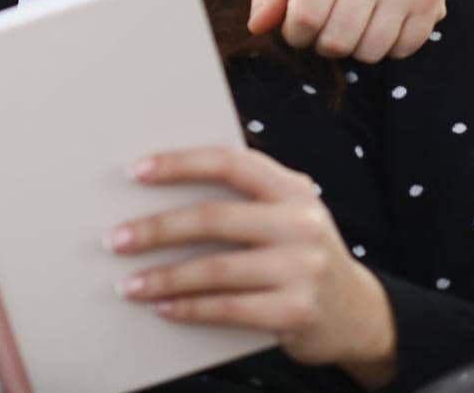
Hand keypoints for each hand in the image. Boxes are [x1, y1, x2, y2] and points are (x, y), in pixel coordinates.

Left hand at [109, 147, 395, 381]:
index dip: (179, 163)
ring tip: (128, 283)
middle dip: (156, 229)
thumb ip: (241, 198)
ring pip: (215, 269)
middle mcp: (301, 222)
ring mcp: (303, 268)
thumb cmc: (298, 253)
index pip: (229, 162)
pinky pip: (228, 308)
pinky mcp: (297, 312)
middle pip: (213, 218)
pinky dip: (189, 308)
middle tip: (115, 240)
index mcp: (291, 188)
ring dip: (164, 278)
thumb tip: (156, 189)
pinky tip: (162, 307)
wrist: (358, 312)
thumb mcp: (285, 213)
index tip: (134, 171)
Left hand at [248, 0, 448, 61]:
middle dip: (322, 43)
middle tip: (326, 26)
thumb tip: (256, 27)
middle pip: (336, 40)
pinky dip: (386, 47)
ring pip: (369, 51)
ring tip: (352, 23)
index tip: (298, 26)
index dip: (294, 33)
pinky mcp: (433, 0)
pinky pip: (402, 50)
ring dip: (354, 48)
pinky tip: (380, 23)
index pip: (304, 18)